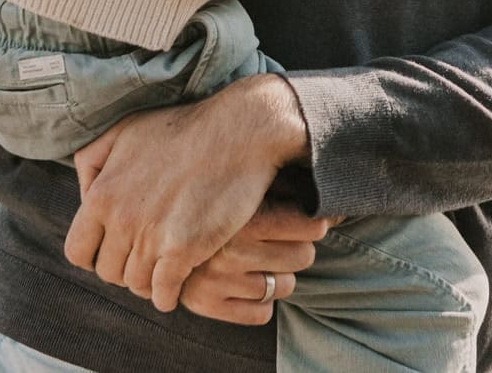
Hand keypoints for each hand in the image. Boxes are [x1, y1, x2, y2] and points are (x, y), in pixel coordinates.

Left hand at [64, 76, 308, 305]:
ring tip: (163, 268)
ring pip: (136, 285)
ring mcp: (151, 237)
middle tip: (146, 256)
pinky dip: (168, 295)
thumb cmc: (183, 128)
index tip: (116, 249)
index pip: (78, 251)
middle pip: (108, 272)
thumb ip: (92, 162)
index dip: (96, 254)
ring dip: (149, 281)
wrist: (238, 132)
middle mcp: (121, 220)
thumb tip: (84, 194)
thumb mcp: (123, 131)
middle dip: (125, 267)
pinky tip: (178, 282)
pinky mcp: (183, 250)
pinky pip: (163, 294)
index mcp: (101, 194)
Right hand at [126, 203, 327, 318]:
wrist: (151, 206)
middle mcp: (229, 249)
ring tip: (265, 259)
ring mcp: (216, 278)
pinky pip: (260, 313)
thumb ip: (288, 183)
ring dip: (280, 274)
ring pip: (284, 286)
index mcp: (245, 214)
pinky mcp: (206, 303)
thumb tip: (340, 204)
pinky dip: (261, 301)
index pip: (312, 226)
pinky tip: (251, 282)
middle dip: (297, 248)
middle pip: (303, 256)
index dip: (317, 223)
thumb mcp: (247, 179)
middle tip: (285, 238)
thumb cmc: (213, 185)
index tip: (314, 220)